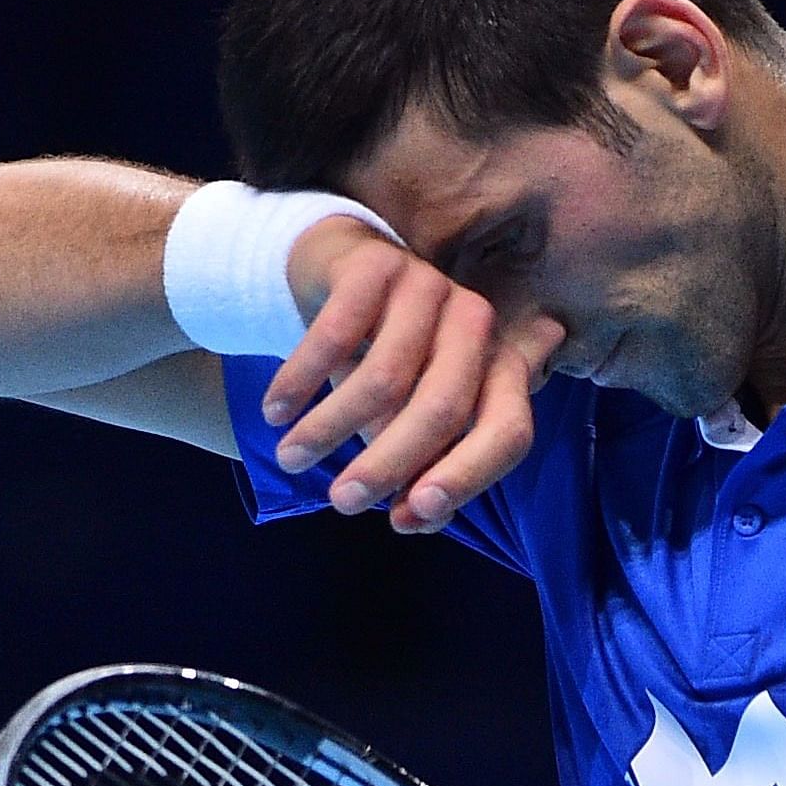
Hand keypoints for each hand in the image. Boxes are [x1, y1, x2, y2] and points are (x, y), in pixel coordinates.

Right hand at [256, 217, 563, 533]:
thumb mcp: (402, 417)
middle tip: (340, 501)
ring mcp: (428, 286)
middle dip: (388, 463)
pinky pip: (335, 335)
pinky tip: (276, 411)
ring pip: (386, 377)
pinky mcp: (376, 264)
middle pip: (445, 407)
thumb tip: (417, 521)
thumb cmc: (380, 359)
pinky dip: (300, 380)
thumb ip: (418, 468)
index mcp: (498, 367)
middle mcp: (475, 324)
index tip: (406, 516)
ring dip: (330, 427)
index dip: (467, 477)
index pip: (509, 430)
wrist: (336, 272)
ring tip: (290, 457)